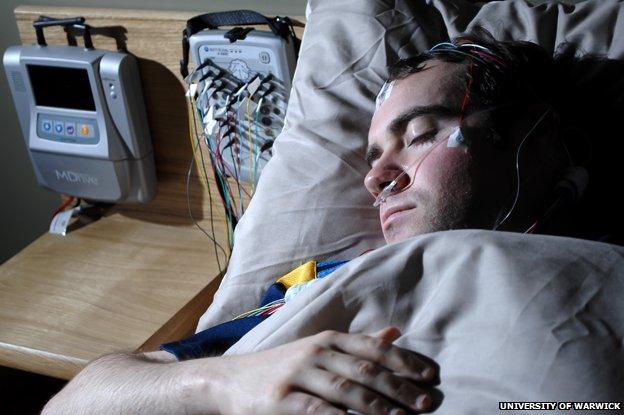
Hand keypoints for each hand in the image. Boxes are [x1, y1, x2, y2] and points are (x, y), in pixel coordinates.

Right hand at [208, 326, 435, 414]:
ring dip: (376, 406)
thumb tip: (394, 333)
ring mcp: (297, 375)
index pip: (372, 348)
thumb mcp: (319, 349)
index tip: (430, 377)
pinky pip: (316, 410)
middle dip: (398, 388)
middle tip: (425, 404)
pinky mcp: (280, 400)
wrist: (231, 380)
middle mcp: (315, 352)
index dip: (403, 361)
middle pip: (364, 370)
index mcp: (328, 339)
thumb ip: (357, 344)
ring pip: (344, 389)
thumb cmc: (284, 366)